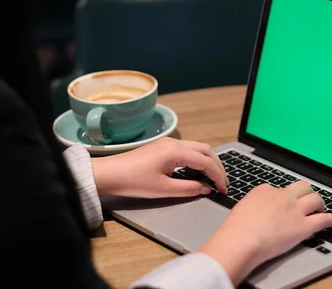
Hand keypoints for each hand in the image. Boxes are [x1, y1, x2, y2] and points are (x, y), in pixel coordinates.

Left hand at [91, 137, 228, 197]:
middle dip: (217, 166)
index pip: (206, 162)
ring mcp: (168, 143)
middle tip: (222, 183)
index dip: (218, 176)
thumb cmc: (133, 182)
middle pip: (205, 150)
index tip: (223, 190)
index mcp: (176, 151)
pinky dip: (197, 159)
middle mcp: (175, 143)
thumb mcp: (163, 189)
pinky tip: (197, 172)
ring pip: (197, 148)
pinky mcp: (162, 147)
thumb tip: (206, 188)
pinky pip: (187, 150)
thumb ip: (188, 188)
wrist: (108, 174)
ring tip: (213, 178)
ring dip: (208, 161)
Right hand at [199, 181, 331, 284]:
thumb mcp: (240, 209)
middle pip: (302, 187)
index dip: (283, 196)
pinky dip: (331, 219)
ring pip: (315, 199)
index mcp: (264, 191)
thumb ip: (251, 206)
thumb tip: (254, 211)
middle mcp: (282, 197)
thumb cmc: (235, 230)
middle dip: (306, 192)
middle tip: (307, 199)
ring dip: (320, 203)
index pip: (278, 188)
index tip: (283, 202)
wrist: (241, 240)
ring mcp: (294, 210)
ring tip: (321, 208)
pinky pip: (323, 219)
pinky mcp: (303, 226)